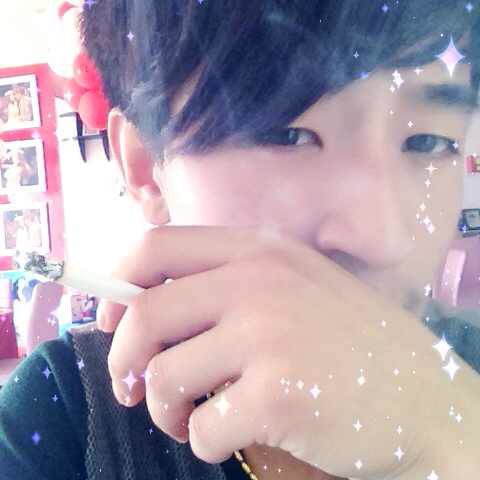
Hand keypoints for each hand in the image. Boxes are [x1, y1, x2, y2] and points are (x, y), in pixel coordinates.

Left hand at [97, 225, 468, 478]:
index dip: (118, 286)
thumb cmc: (347, 339)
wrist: (422, 394)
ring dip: (164, 408)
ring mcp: (267, 335)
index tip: (112, 323)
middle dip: (125, 360)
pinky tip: (233, 434)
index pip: (154, 247)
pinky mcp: (276, 393)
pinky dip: (204, 441)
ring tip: (189, 418)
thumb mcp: (290, 286)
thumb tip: (144, 303)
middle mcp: (257, 281)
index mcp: (256, 250)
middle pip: (145, 315)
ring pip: (163, 376)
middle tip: (135, 388)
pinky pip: (202, 427)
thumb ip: (225, 284)